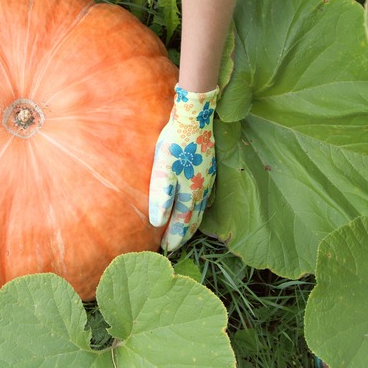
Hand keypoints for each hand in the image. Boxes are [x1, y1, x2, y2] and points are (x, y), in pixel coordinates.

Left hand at [149, 85, 218, 250]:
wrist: (195, 118)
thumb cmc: (175, 145)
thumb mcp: (162, 169)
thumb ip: (161, 196)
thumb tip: (157, 222)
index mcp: (190, 193)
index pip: (182, 223)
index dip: (174, 237)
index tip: (166, 249)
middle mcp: (202, 190)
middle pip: (194, 220)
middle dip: (184, 234)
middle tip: (175, 247)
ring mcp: (208, 180)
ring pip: (201, 209)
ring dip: (192, 223)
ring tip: (185, 232)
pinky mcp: (209, 169)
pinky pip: (205, 196)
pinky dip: (199, 208)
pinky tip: (197, 206)